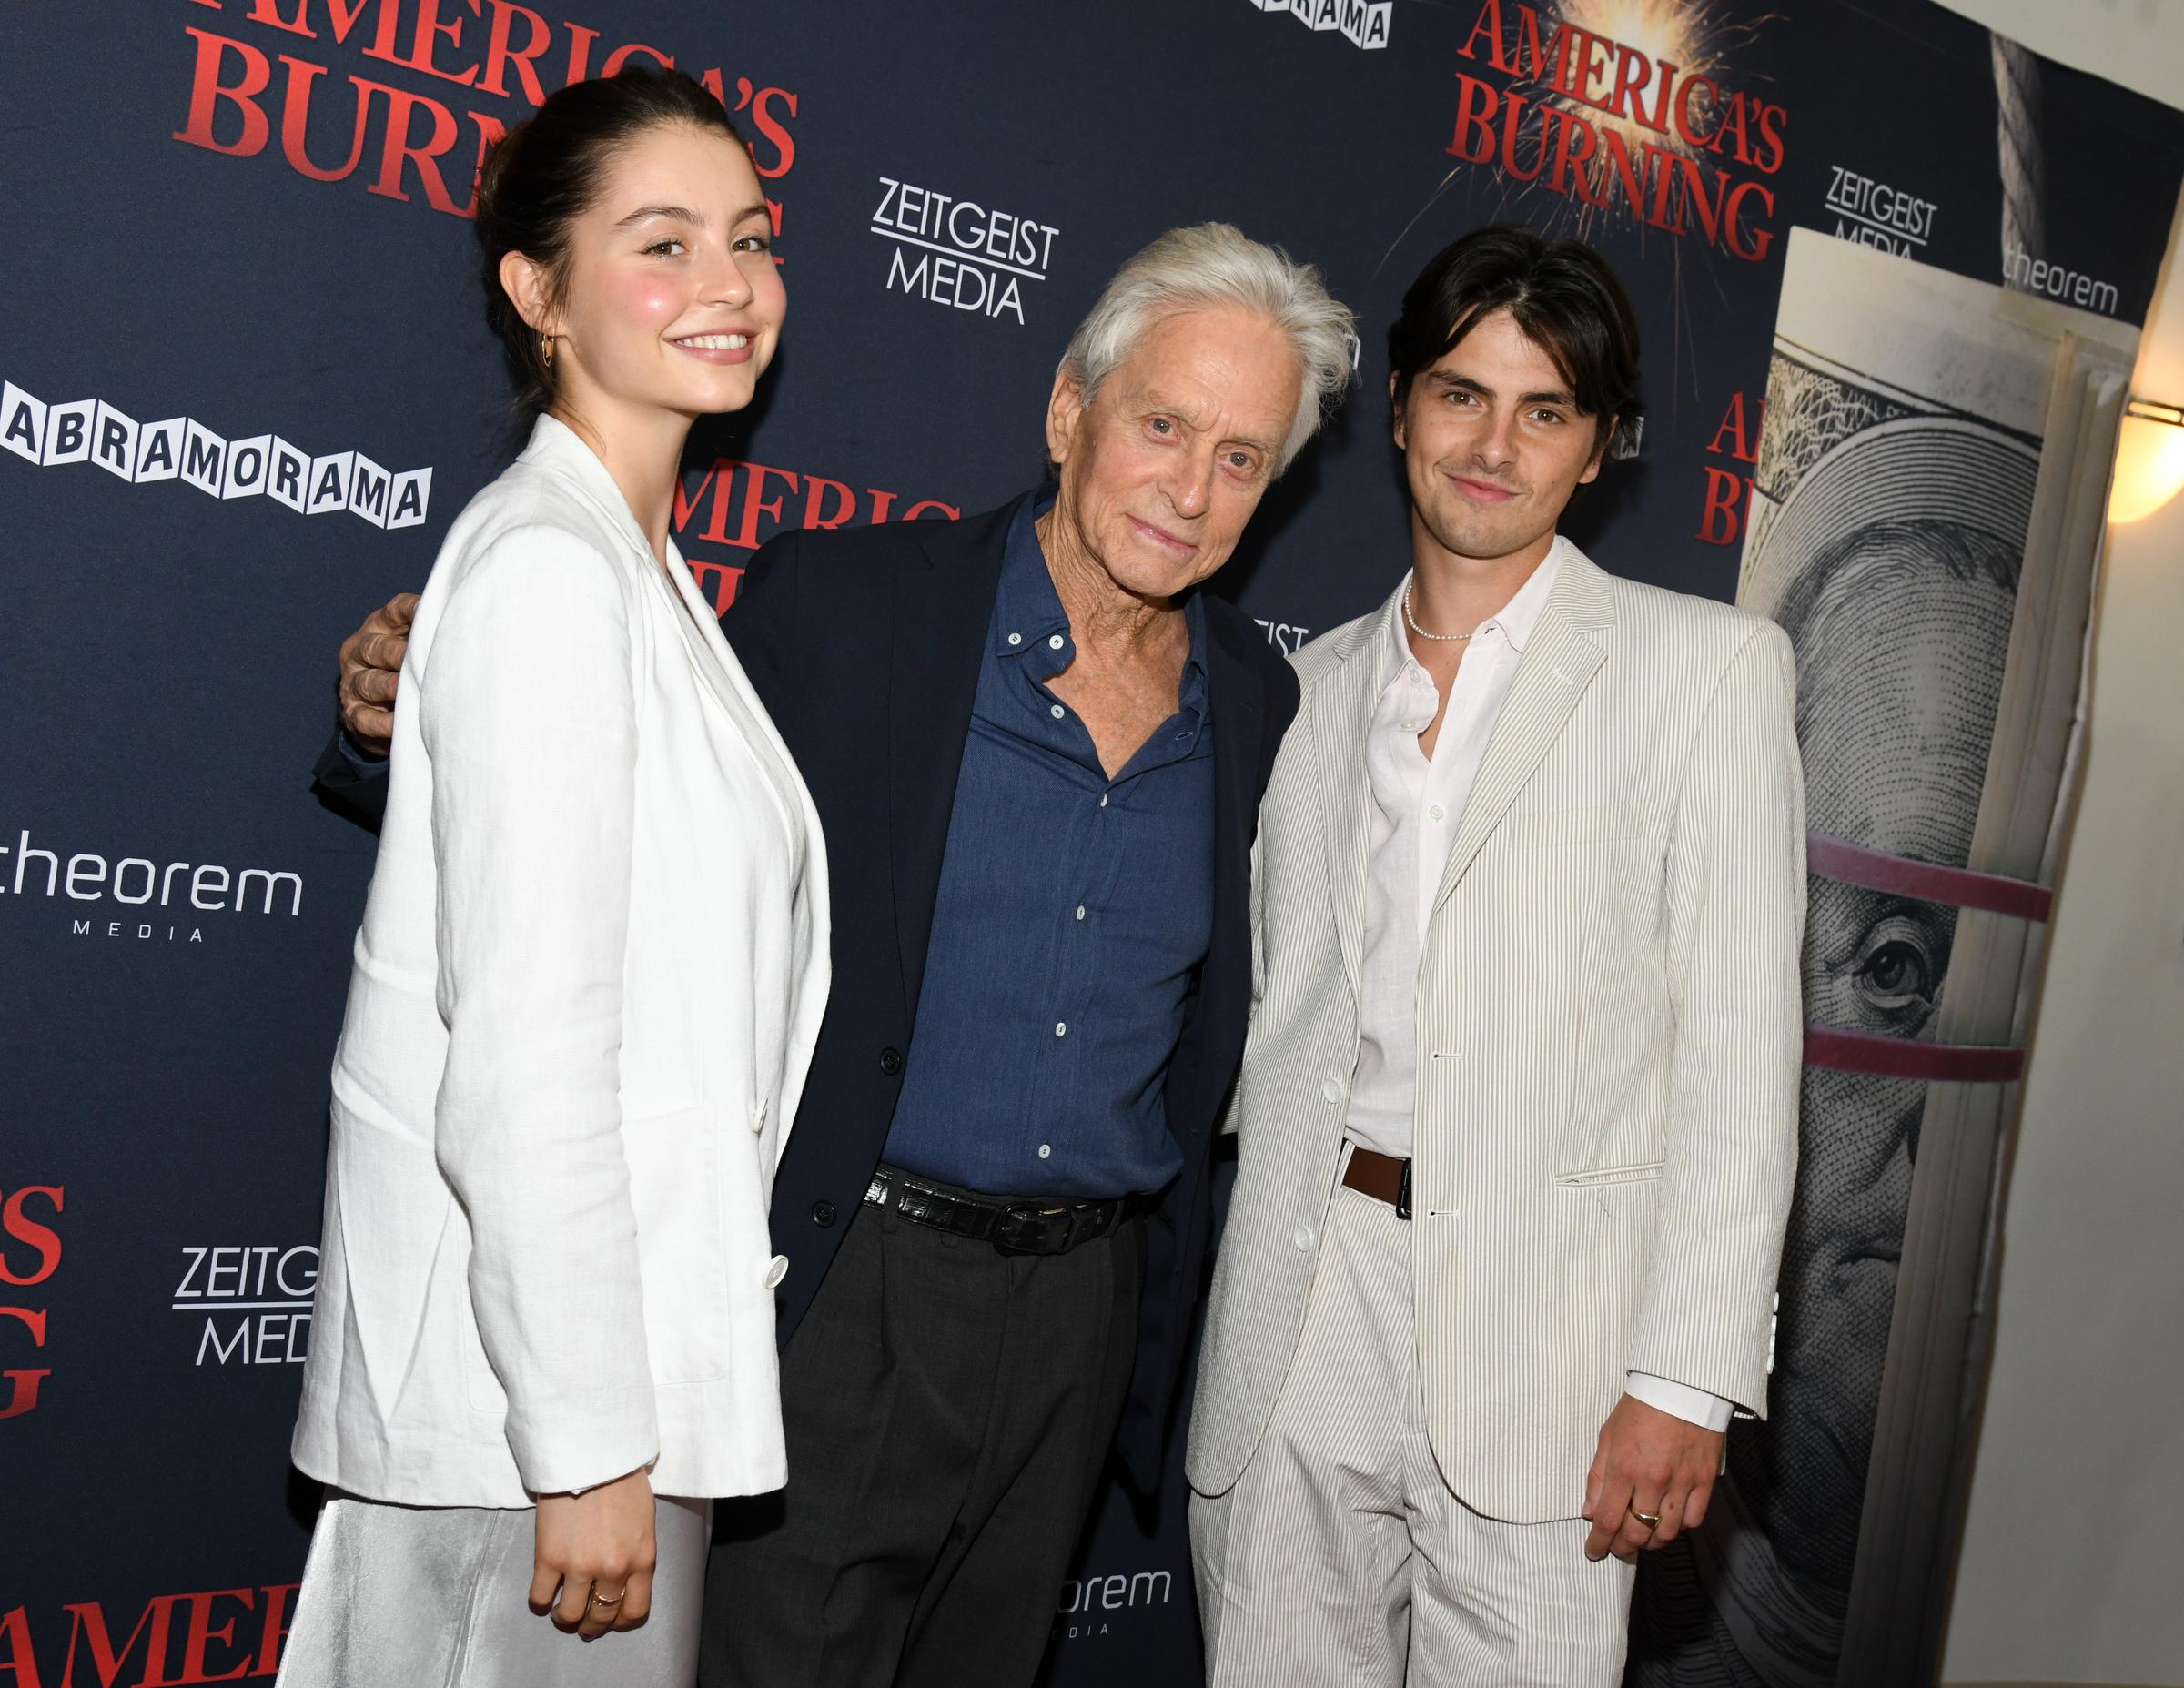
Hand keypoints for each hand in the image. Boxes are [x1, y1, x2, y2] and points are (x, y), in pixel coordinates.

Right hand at [337, 591, 417, 755]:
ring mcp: (353, 684)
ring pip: (369, 682)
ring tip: (408, 691)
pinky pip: (366, 718)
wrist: (380, 714)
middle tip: (417, 659)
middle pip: (375, 648)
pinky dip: (382, 722)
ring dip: (389, 687)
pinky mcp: (354, 715)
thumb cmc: (408, 670)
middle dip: (396, 653)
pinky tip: (398, 723)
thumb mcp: (415, 645)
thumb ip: (432, 634)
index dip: (411, 610)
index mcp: (379, 628)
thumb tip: (470, 622)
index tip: (429, 610)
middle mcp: (360, 652)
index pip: (394, 612)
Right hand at [529, 1467, 656, 1638]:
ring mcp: (579, 1565)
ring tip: (561, 1611)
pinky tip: (543, 1596)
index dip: (621, 1622)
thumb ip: (637, 1555)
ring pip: (569, 1615)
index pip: (635, 1612)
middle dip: (592, 1626)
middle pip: (601, 1617)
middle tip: (583, 1623)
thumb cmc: (622, 1482)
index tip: (612, 1620)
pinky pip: (540, 1597)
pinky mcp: (549, 1558)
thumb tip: (624, 1582)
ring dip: (565, 1618)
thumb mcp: (645, 1522)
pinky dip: (540, 1602)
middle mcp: (613, 1569)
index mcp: (642, 1560)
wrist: (592, 1454)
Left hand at [1581, 1392, 1723, 1561]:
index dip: (1599, 1541)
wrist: (1682, 1386)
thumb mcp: (1608, 1436)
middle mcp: (1653, 1481)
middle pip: (1637, 1533)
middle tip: (1616, 1548)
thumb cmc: (1640, 1407)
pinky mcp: (1705, 1481)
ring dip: (1650, 1543)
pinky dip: (1678, 1529)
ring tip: (1640, 1540)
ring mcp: (1682, 1483)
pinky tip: (1667, 1524)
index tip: (1593, 1550)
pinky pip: (1692, 1520)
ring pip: (1666, 1533)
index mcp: (1624, 1468)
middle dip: (1622, 1547)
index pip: (1608, 1520)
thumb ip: (1598, 1476)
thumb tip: (1589, 1511)